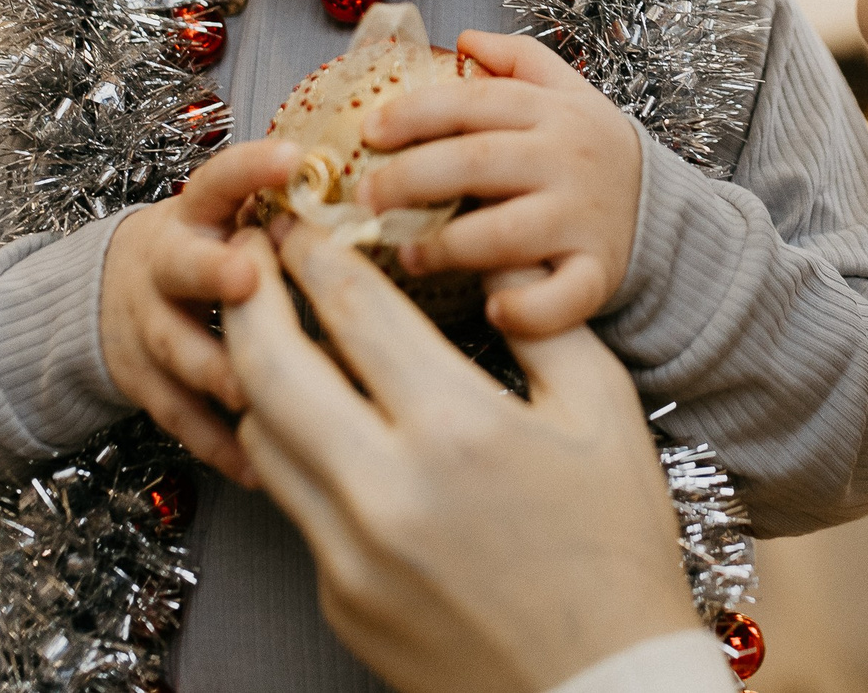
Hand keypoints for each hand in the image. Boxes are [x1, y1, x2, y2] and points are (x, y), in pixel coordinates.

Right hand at [99, 139, 295, 483]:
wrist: (112, 291)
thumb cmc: (205, 251)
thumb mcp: (228, 218)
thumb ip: (281, 214)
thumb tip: (378, 203)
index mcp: (198, 214)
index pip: (218, 179)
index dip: (251, 168)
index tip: (292, 157)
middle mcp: (166, 264)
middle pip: (183, 265)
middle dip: (215, 271)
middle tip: (249, 277)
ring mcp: (148, 323)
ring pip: (178, 348)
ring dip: (220, 370)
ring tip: (263, 393)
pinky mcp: (141, 381)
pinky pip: (179, 416)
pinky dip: (218, 443)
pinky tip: (259, 465)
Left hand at [222, 226, 700, 692]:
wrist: (601, 685)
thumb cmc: (616, 546)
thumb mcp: (603, 413)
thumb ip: (544, 321)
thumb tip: (498, 261)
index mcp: (459, 429)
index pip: (354, 313)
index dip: (316, 254)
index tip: (301, 221)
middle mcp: (386, 489)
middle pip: (271, 368)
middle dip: (251, 299)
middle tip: (253, 261)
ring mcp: (351, 552)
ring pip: (262, 437)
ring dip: (260, 376)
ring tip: (275, 335)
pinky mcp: (338, 597)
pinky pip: (296, 503)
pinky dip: (299, 452)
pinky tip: (325, 427)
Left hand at [362, 30, 643, 336]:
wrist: (661, 208)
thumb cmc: (591, 150)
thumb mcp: (567, 91)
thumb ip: (518, 58)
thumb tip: (465, 38)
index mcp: (552, 112)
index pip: (473, 103)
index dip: (415, 115)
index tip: (370, 132)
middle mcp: (566, 161)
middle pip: (477, 163)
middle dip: (411, 180)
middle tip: (367, 200)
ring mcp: (582, 220)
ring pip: (505, 234)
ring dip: (446, 246)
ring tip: (406, 252)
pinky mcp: (597, 274)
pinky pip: (560, 298)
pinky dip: (526, 309)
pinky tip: (493, 310)